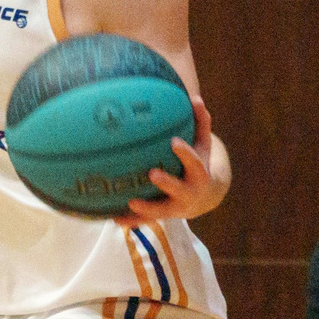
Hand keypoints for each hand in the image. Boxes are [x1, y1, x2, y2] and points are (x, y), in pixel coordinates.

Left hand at [118, 95, 222, 226]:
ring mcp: (175, 208)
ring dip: (147, 208)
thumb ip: (200, 123)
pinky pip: (145, 220)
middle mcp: (188, 194)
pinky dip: (131, 220)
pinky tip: (114, 218)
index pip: (195, 163)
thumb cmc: (198, 162)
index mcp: (199, 175)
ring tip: (131, 202)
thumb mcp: (202, 145)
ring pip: (161, 211)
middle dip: (167, 182)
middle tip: (152, 173)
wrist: (203, 196)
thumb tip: (196, 98)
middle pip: (179, 190)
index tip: (174, 142)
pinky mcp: (162, 216)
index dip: (185, 154)